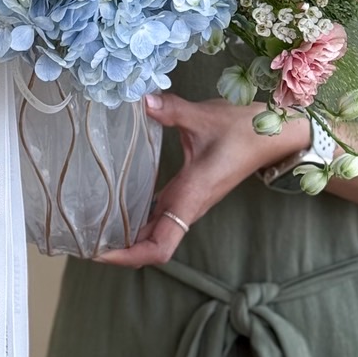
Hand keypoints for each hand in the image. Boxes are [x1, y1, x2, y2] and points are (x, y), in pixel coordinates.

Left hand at [96, 92, 308, 268]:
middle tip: (84, 237)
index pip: (160, 246)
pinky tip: (119, 199)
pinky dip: (139, 213)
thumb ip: (171, 110)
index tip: (100, 252)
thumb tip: (143, 101)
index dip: (130, 255)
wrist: (272, 133)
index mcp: (191, 197)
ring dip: (128, 233)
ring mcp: (190, 199)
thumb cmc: (243, 129)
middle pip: (152, 244)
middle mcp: (188, 205)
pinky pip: (161, 212)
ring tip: (94, 222)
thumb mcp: (204, 117)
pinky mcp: (190, 189)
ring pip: (156, 230)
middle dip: (120, 248)